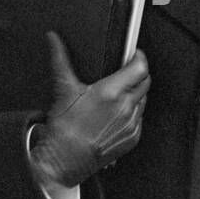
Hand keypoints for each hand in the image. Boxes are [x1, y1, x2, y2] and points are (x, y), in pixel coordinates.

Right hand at [29, 32, 149, 187]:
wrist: (65, 159)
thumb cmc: (65, 127)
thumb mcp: (63, 88)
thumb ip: (60, 58)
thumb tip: (53, 39)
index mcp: (111, 92)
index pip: (140, 67)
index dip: (139, 57)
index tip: (134, 54)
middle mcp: (125, 107)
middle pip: (145, 82)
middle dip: (137, 74)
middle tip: (125, 72)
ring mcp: (131, 124)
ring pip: (144, 100)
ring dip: (136, 94)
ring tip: (118, 95)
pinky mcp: (132, 138)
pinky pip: (140, 119)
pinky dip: (133, 113)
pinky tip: (117, 114)